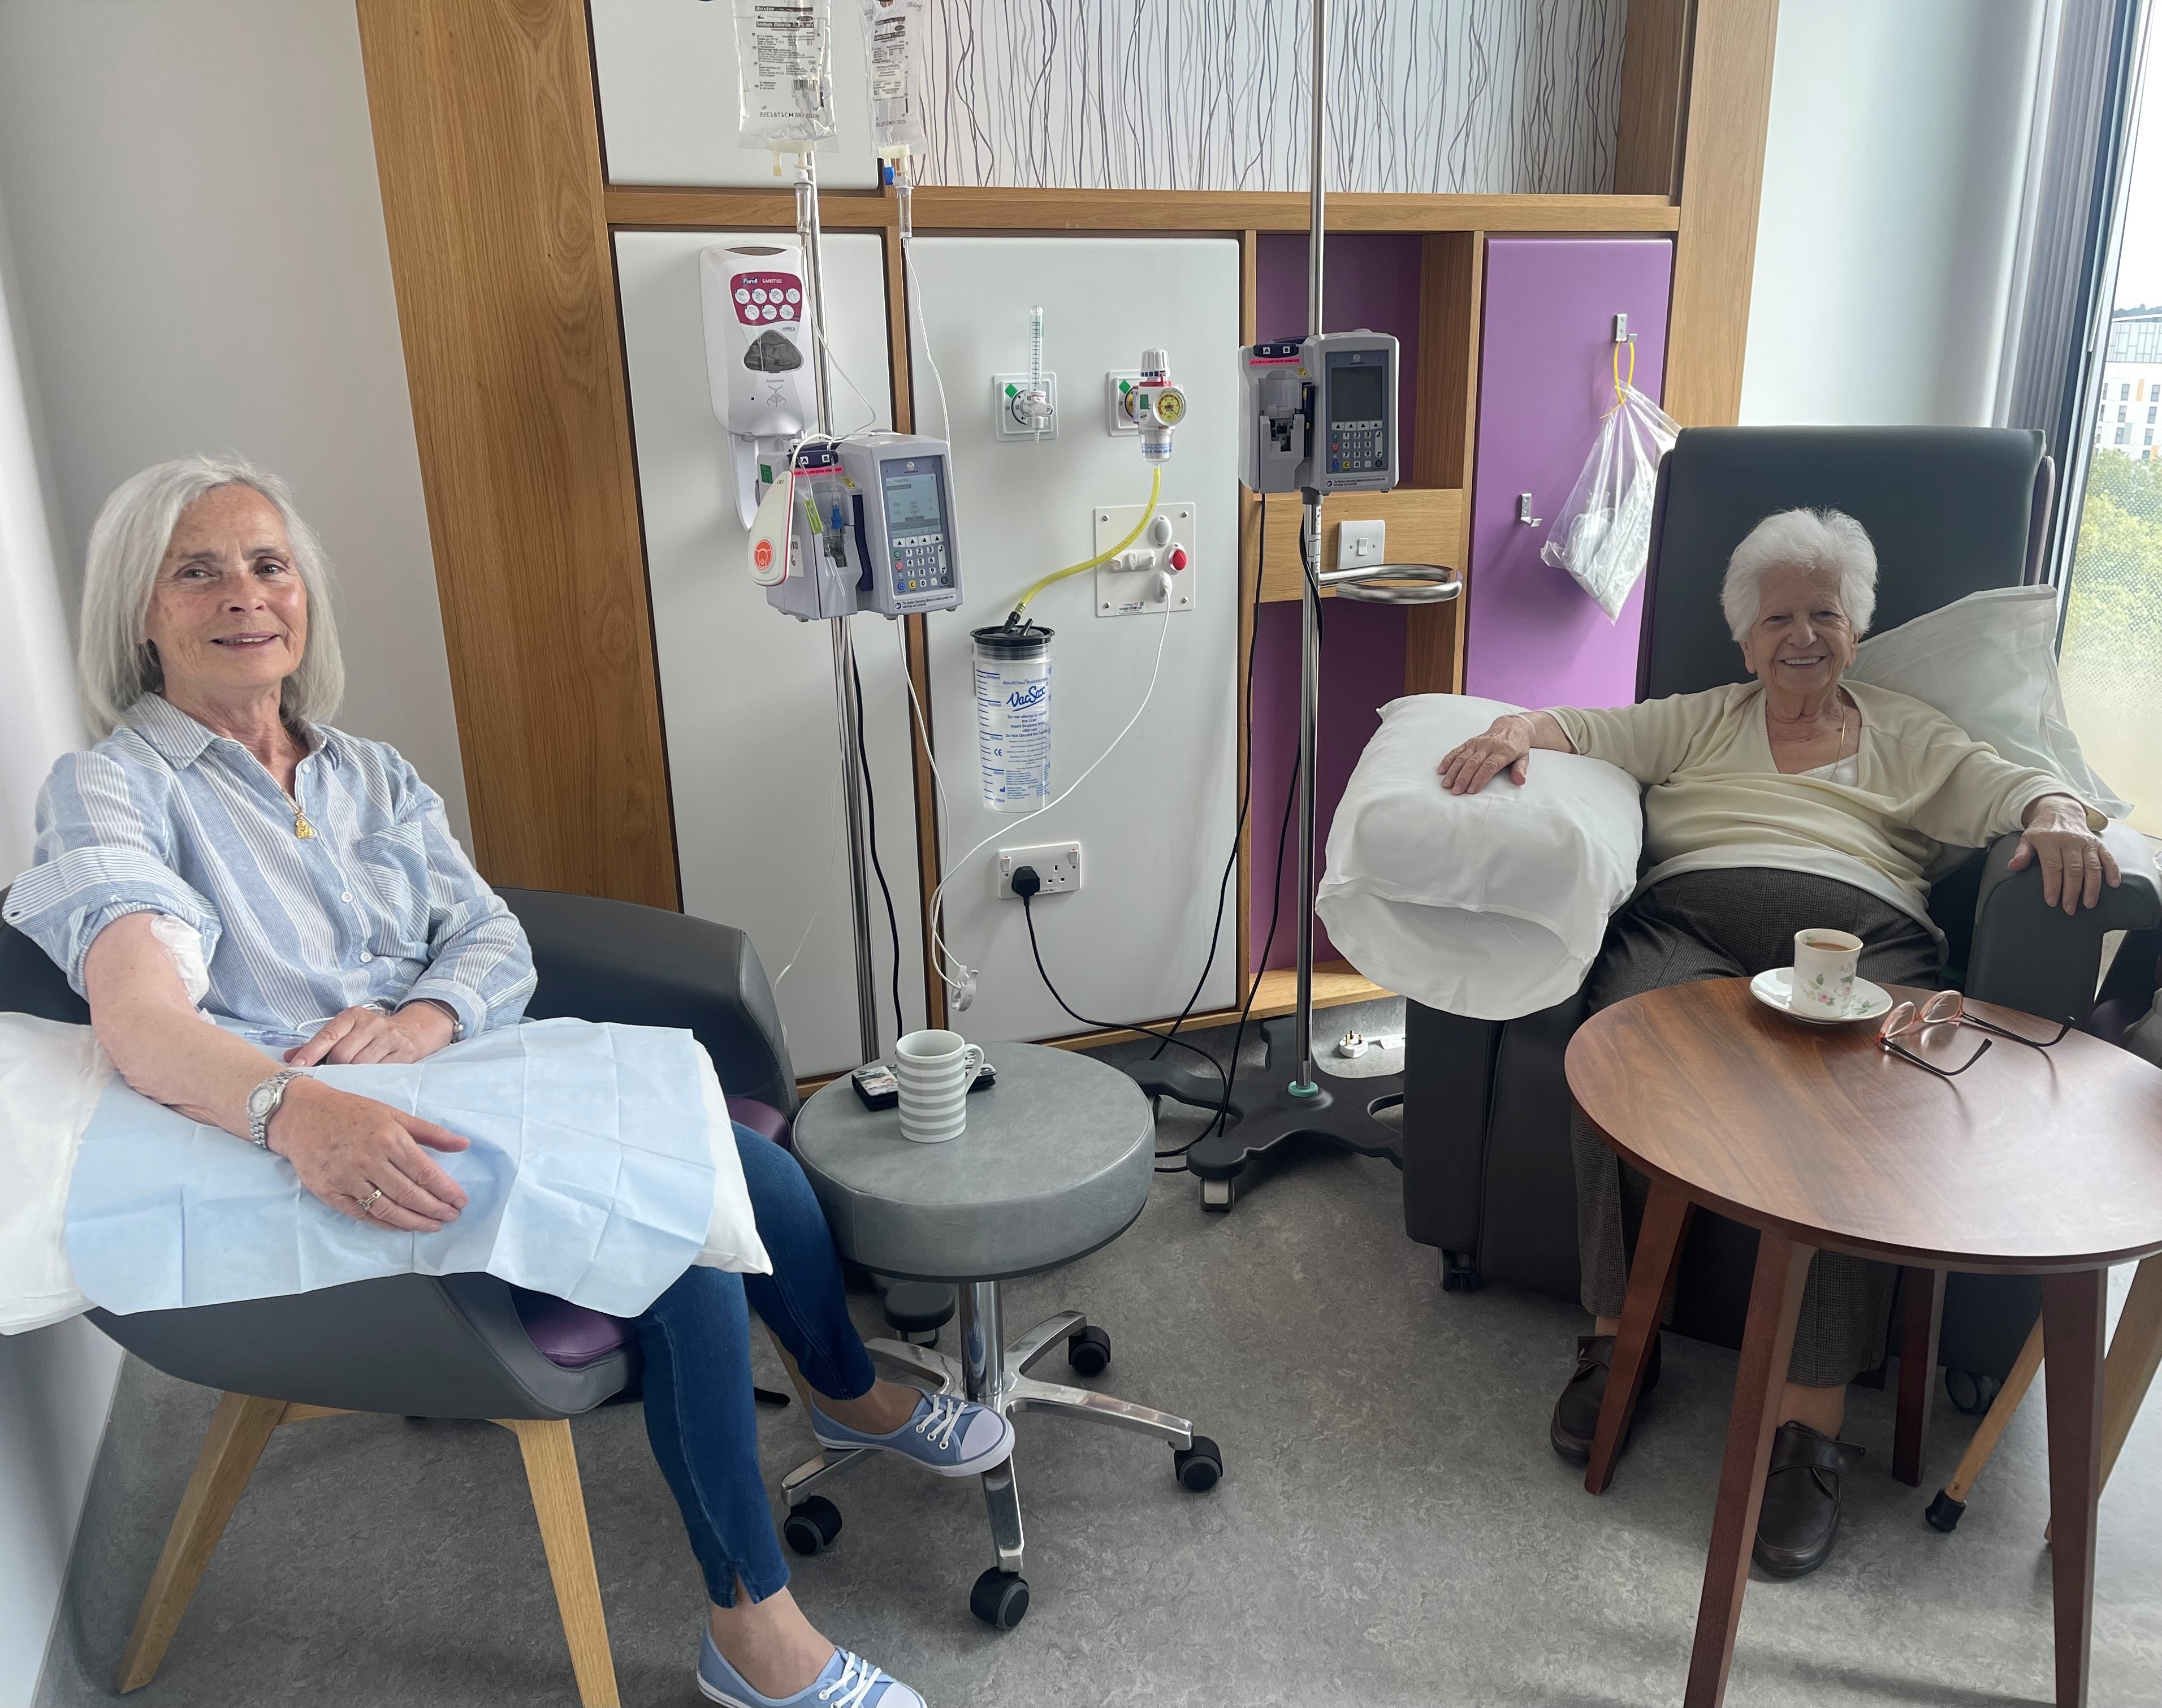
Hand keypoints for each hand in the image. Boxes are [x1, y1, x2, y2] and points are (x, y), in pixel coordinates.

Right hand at [266, 1077, 469, 1231]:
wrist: (302, 1116)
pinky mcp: (330, 1193)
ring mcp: (347, 1179)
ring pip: (387, 1209)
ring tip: (432, 1225)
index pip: (424, 1172)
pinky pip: (362, 1214)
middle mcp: (369, 1160)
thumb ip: (430, 1132)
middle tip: (452, 1216)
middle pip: (409, 1194)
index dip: (445, 1190)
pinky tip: (401, 1226)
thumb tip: (464, 1144)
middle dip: (435, 1209)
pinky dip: (385, 1223)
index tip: (460, 1201)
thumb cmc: (352, 1113)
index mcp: (389, 1138)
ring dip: (414, 1222)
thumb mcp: (393, 1114)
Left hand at [285, 1001, 455, 1066]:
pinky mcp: (403, 1052)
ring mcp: (389, 1038)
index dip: (310, 1052)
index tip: (295, 1066)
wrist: (413, 1031)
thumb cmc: (371, 1034)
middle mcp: (372, 1023)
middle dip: (333, 1068)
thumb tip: (288, 1057)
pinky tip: (365, 1080)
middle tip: (331, 1076)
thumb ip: (319, 1044)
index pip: (327, 1035)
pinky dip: (368, 1079)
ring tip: (348, 1078)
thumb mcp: (347, 1031)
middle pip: (342, 1055)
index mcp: (353, 1015)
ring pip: (359, 1066)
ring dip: (350, 1075)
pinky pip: (378, 1072)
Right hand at [1437, 715, 1534, 795]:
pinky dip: (1448, 760)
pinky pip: (1457, 751)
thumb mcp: (1524, 756)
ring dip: (1453, 772)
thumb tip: (1520, 780)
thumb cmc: (1517, 745)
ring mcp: (1477, 743)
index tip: (1471, 790)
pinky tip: (1442, 770)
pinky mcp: (1470, 742)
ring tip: (1446, 784)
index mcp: (1502, 751)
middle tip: (1456, 791)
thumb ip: (1521, 769)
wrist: (1511, 726)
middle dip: (1463, 778)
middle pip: (1473, 763)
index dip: (1479, 778)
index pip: (1489, 766)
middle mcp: (1488, 746)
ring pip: (1463, 758)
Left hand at [2007, 796, 2120, 914]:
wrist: (2060, 811)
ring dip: (2092, 887)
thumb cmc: (2042, 831)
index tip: (2052, 901)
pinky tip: (2113, 885)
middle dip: (2072, 891)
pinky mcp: (2099, 844)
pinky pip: (2108, 858)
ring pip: (2092, 866)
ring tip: (2089, 904)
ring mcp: (2087, 842)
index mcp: (2050, 840)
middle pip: (2073, 869)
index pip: (2052, 866)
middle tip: (2069, 909)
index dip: (2053, 885)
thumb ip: (2021, 853)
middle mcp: (2070, 841)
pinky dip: (2113, 871)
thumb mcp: (2027, 838)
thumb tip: (2014, 866)